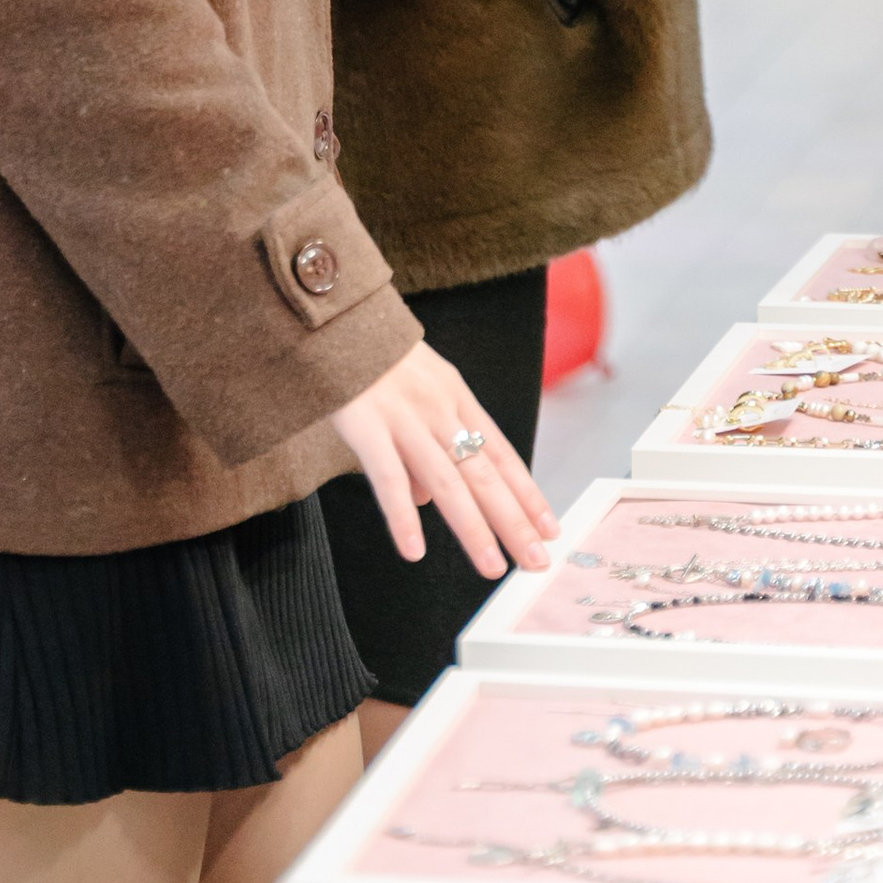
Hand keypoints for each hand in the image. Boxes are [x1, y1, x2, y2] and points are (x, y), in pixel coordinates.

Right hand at [331, 345, 558, 580]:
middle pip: (484, 473)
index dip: (527, 494)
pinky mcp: (365, 425)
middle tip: (536, 561)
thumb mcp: (417, 389)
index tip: (550, 529)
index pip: (501, 453)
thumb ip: (428, 442)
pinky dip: (402, 516)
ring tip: (492, 566)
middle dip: (514, 521)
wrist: (332, 316)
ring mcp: (403, 417)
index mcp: (456, 396)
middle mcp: (439, 409)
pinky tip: (414, 550)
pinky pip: (387, 477)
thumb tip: (428, 501)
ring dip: (473, 528)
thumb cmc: (373, 359)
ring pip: (448, 481)